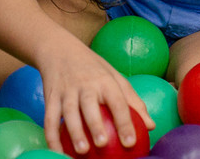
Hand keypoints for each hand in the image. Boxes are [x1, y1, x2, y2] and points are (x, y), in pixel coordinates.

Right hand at [36, 35, 154, 153]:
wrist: (60, 50)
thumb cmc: (94, 69)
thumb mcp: (115, 77)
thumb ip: (133, 101)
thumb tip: (150, 126)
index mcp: (106, 81)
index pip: (118, 101)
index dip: (125, 122)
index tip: (131, 142)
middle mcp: (86, 85)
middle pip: (91, 106)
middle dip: (96, 125)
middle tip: (103, 144)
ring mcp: (67, 91)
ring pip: (69, 113)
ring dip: (74, 132)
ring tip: (82, 151)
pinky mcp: (50, 97)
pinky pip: (49, 118)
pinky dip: (51, 136)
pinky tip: (56, 152)